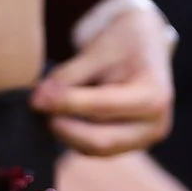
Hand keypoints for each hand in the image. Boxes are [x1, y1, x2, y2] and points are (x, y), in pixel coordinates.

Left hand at [33, 1, 175, 155]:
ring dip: (66, 131)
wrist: (144, 44)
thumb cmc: (123, 42)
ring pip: (93, 148)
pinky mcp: (128, 145)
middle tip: (38, 106)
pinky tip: (60, 115)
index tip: (36, 98)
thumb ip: (69, 77)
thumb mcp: (97, 51)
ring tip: (49, 107)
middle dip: (64, 126)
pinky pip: (94, 148)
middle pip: (100, 140)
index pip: (103, 107)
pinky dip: (73, 134)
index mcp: (155, 96)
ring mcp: (143, 140)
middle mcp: (155, 125)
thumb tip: (38, 101)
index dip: (66, 103)